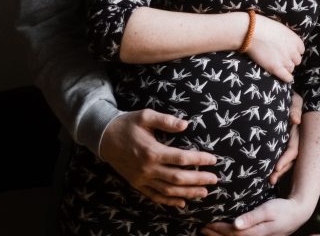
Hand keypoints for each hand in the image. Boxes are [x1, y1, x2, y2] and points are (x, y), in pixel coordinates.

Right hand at [99, 109, 217, 206]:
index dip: (199, 159)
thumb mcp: (145, 115)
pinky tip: (181, 202)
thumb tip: (186, 124)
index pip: (181, 158)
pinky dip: (169, 201)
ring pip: (168, 191)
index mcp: (152, 151)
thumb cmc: (127, 123)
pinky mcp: (137, 184)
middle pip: (178, 178)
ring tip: (204, 193)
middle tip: (215, 180)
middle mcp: (148, 168)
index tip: (213, 159)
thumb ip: (166, 120)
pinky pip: (155, 196)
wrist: (104, 137)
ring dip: (187, 193)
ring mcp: (142, 179)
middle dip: (198, 180)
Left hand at [200, 196, 309, 235]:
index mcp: (256, 233)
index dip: (218, 230)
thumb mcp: (268, 210)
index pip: (232, 234)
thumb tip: (235, 224)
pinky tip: (224, 234)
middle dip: (215, 235)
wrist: (298, 214)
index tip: (206, 224)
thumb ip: (252, 218)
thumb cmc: (283, 209)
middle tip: (201, 228)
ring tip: (207, 233)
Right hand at [247, 15, 303, 83]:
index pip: (301, 50)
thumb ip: (288, 38)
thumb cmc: (264, 27)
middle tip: (281, 57)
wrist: (252, 32)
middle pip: (297, 60)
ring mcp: (285, 60)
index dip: (294, 51)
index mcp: (295, 40)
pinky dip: (287, 78)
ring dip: (286, 67)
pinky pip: (287, 77)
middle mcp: (293, 51)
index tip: (288, 51)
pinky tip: (286, 78)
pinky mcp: (276, 68)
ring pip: (291, 68)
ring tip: (278, 64)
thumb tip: (287, 44)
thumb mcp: (281, 29)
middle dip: (290, 59)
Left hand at [269, 92, 302, 185]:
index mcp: (298, 132)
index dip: (286, 159)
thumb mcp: (295, 100)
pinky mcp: (283, 142)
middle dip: (282, 170)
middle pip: (290, 159)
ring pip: (286, 160)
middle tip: (271, 179)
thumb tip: (295, 120)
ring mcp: (289, 141)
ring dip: (279, 170)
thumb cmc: (292, 97)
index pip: (294, 149)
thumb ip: (295, 108)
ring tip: (269, 180)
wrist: (287, 95)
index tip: (277, 167)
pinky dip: (277, 164)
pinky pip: (281, 155)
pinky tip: (268, 172)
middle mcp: (295, 139)